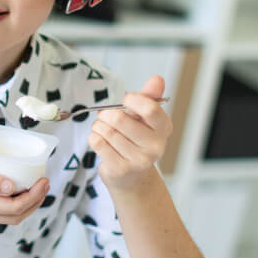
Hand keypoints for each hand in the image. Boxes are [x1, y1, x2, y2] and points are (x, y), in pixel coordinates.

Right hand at [0, 154, 48, 224]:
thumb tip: (13, 188)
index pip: (15, 207)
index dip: (35, 196)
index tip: (44, 179)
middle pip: (15, 216)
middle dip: (35, 202)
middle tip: (45, 182)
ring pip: (7, 214)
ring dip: (26, 203)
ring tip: (35, 185)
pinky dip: (12, 201)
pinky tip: (13, 185)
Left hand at [88, 75, 171, 190]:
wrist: (131, 177)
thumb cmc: (135, 141)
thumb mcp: (144, 118)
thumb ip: (148, 98)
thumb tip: (157, 79)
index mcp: (164, 128)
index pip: (150, 109)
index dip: (132, 100)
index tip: (126, 100)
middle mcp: (155, 146)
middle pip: (120, 119)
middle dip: (106, 114)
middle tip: (106, 116)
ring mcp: (138, 160)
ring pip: (106, 130)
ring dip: (98, 126)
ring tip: (104, 129)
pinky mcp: (120, 169)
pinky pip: (97, 142)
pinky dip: (93, 137)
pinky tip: (100, 140)